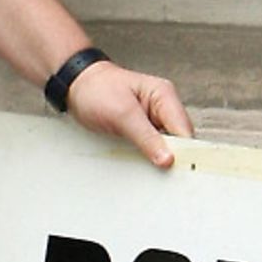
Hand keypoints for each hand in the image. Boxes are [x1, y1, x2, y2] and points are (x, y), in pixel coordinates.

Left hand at [65, 61, 195, 168]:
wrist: (76, 86)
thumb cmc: (97, 90)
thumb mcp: (122, 114)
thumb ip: (146, 138)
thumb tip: (168, 159)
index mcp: (164, 96)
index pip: (184, 130)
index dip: (185, 151)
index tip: (178, 170)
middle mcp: (164, 107)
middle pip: (180, 140)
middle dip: (173, 157)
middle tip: (163, 175)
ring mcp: (154, 119)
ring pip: (167, 146)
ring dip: (160, 159)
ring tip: (151, 171)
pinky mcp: (143, 129)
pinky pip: (153, 147)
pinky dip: (149, 157)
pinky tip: (142, 165)